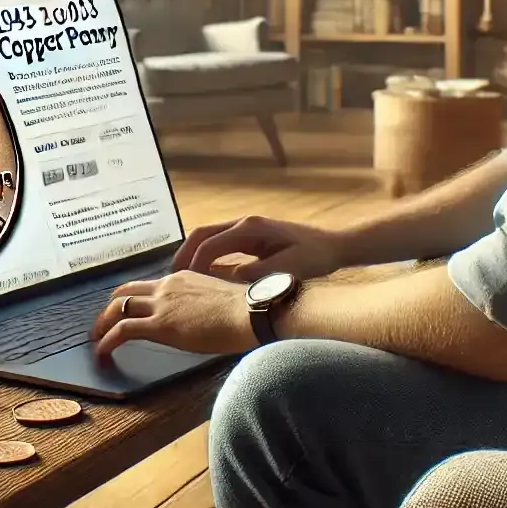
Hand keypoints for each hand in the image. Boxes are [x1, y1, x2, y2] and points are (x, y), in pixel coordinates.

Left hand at [89, 271, 255, 359]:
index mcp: (182, 278)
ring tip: (97, 339)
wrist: (250, 312)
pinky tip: (102, 352)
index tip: (130, 311)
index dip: (134, 298)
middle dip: (111, 307)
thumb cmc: (246, 310)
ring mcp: (161, 304)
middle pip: (126, 291)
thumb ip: (204, 304)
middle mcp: (167, 286)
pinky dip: (107, 341)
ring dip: (103, 323)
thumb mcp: (219, 299)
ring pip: (118, 307)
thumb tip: (204, 317)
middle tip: (104, 323)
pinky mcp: (159, 325)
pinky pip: (123, 330)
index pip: (149, 285)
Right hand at [172, 215, 351, 281]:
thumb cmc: (314, 258)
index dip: (194, 264)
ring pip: (209, 237)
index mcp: (250, 228)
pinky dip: (208, 257)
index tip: (183, 284)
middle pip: (202, 234)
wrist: (335, 246)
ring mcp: (248, 228)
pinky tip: (204, 276)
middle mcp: (245, 223)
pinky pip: (222, 245)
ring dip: (194, 255)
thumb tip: (224, 282)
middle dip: (184, 255)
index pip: (211, 244)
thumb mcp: (285, 270)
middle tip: (172, 278)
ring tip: (181, 278)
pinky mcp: (252, 237)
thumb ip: (254, 275)